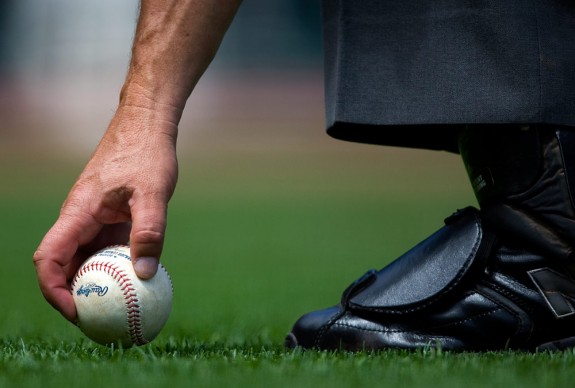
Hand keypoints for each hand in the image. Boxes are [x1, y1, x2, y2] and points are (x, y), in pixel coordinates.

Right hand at [33, 106, 178, 321]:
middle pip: (63, 266)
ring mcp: (93, 219)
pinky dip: (115, 268)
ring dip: (96, 285)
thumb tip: (145, 274)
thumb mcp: (153, 192)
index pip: (48, 258)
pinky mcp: (110, 218)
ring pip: (85, 259)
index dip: (53, 290)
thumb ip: (149, 231)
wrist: (146, 125)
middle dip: (75, 297)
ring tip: (119, 310)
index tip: (76, 312)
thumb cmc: (146, 153)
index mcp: (77, 213)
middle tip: (101, 322)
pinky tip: (136, 282)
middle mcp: (79, 219)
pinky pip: (106, 250)